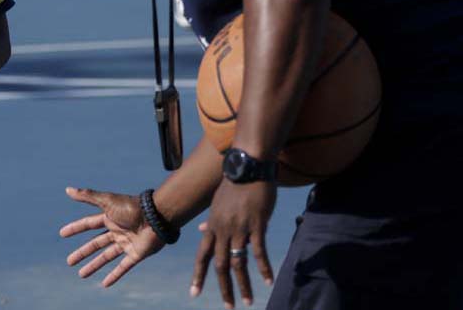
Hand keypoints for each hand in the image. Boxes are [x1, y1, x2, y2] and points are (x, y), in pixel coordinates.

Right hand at [59, 187, 166, 286]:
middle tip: (69, 262)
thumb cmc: (132, 207)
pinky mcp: (136, 254)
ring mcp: (126, 243)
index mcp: (110, 217)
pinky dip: (114, 275)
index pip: (88, 224)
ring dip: (94, 265)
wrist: (157, 217)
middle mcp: (117, 231)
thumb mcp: (107, 201)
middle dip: (82, 252)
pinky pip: (123, 267)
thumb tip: (68, 189)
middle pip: (96, 244)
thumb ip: (88, 196)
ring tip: (81, 275)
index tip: (62, 234)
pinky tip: (104, 284)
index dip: (75, 229)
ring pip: (106, 257)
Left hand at [192, 180, 276, 308]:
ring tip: (248, 301)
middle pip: (220, 265)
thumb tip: (201, 231)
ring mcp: (239, 228)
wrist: (247, 166)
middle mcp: (223, 230)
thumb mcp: (217, 204)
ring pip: (239, 263)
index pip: (202, 255)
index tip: (193, 293)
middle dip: (224, 289)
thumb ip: (211, 221)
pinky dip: (263, 268)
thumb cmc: (234, 185)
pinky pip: (259, 251)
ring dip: (244, 285)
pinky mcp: (256, 224)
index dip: (198, 275)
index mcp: (213, 226)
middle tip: (228, 307)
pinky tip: (268, 280)